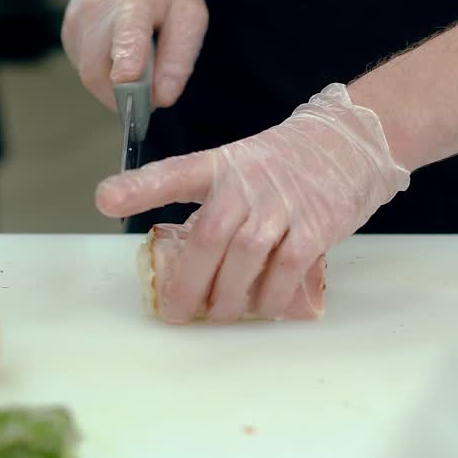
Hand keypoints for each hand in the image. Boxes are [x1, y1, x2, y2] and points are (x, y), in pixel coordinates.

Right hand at [62, 0, 206, 109]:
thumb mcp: (190, 13)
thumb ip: (179, 59)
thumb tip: (164, 97)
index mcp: (132, 1)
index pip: (125, 38)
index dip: (126, 66)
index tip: (128, 82)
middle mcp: (95, 10)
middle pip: (97, 72)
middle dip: (124, 98)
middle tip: (151, 97)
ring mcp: (76, 22)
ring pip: (90, 76)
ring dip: (116, 87)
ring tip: (140, 62)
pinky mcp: (68, 34)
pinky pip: (86, 69)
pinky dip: (107, 74)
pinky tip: (122, 53)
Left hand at [96, 84, 410, 323]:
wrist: (352, 142)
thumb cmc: (290, 163)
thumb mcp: (243, 167)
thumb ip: (214, 204)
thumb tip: (189, 258)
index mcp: (223, 165)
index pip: (175, 172)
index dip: (139, 186)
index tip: (105, 199)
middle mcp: (248, 182)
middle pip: (208, 236)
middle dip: (189, 282)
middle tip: (177, 312)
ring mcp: (283, 204)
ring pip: (245, 256)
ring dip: (228, 295)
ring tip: (221, 315)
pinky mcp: (316, 224)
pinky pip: (288, 267)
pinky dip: (271, 294)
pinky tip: (263, 306)